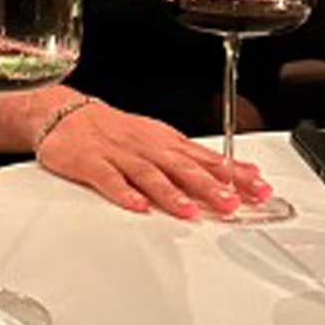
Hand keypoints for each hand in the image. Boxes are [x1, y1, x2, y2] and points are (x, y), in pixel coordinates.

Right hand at [36, 98, 271, 218]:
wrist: (65, 113)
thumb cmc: (115, 130)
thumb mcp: (159, 139)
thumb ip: (195, 160)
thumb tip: (236, 173)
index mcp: (165, 142)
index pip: (206, 159)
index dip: (234, 174)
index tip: (258, 189)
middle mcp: (147, 148)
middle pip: (181, 167)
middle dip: (208, 185)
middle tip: (231, 203)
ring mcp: (119, 155)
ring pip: (148, 174)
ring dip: (170, 192)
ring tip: (189, 210)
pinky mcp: (91, 163)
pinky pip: (108, 178)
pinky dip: (123, 192)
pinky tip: (137, 206)